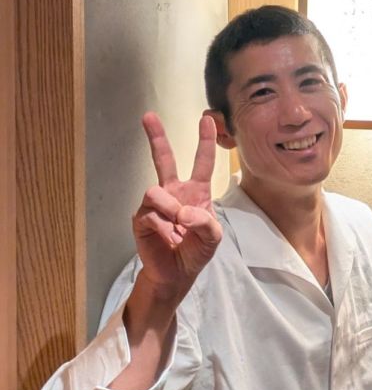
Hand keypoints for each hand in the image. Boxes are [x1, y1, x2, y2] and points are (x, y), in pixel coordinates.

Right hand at [132, 112, 222, 300]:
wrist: (176, 273)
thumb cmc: (196, 251)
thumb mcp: (213, 238)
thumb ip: (206, 223)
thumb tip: (183, 211)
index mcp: (196, 193)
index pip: (202, 162)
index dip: (205, 141)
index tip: (206, 119)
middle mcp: (174, 193)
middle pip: (164, 159)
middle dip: (156, 137)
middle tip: (148, 116)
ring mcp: (156, 204)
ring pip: (155, 191)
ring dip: (169, 207)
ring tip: (176, 224)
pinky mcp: (141, 218)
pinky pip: (149, 213)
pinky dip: (161, 224)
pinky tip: (165, 235)